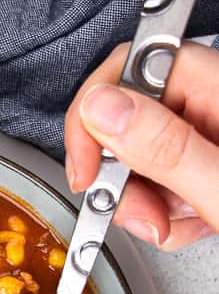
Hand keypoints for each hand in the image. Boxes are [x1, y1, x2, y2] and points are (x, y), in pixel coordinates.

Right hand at [64, 41, 218, 250]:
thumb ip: (167, 148)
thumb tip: (101, 108)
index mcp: (218, 87)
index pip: (129, 68)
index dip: (92, 116)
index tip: (87, 172)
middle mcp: (212, 99)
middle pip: (127, 117)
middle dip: (123, 177)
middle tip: (145, 217)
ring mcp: (210, 130)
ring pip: (142, 155)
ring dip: (149, 203)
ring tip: (182, 225)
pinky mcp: (210, 159)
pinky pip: (166, 178)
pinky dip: (171, 211)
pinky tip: (199, 223)